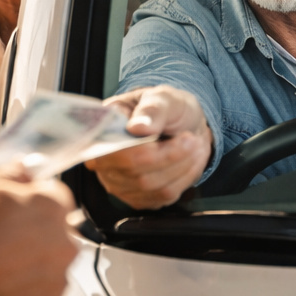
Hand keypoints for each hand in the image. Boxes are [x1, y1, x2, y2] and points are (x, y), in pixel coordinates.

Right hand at [0, 165, 76, 295]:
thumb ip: (7, 177)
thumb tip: (21, 170)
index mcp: (50, 208)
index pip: (55, 198)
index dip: (32, 204)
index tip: (15, 211)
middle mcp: (61, 247)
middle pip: (54, 239)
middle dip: (32, 240)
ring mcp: (51, 285)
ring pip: (46, 274)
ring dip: (25, 272)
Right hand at [86, 86, 212, 208]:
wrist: (181, 125)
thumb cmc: (167, 109)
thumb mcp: (164, 97)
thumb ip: (153, 109)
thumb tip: (137, 127)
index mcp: (101, 130)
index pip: (117, 152)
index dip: (149, 151)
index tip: (183, 138)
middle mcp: (102, 159)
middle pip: (137, 173)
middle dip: (173, 158)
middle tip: (193, 140)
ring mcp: (116, 181)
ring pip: (152, 187)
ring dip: (181, 168)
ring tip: (194, 148)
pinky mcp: (135, 196)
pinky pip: (161, 197)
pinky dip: (182, 179)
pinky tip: (188, 162)